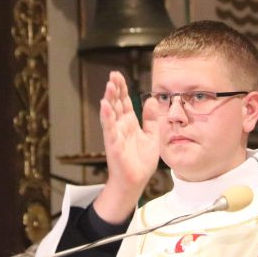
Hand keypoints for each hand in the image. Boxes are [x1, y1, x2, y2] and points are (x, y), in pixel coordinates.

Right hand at [92, 71, 159, 223]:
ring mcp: (116, 135)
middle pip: (116, 104)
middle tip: (112, 75)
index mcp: (130, 123)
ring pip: (111, 114)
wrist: (136, 181)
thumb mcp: (152, 136)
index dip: (122, 89)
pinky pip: (110, 129)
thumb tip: (151, 99)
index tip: (118, 75)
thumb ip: (151, 118)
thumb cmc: (141, 161)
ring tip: (109, 86)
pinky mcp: (114, 145)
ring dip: (109, 100)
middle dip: (114, 90)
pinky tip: (105, 106)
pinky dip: (107, 117)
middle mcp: (121, 126)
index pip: (124, 102)